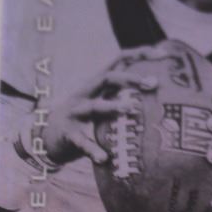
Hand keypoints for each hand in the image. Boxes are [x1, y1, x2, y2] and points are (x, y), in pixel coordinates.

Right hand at [31, 44, 174, 166]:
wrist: (47, 135)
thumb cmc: (85, 118)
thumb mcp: (103, 102)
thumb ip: (124, 96)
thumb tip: (158, 94)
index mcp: (98, 84)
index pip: (119, 61)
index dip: (140, 55)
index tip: (163, 53)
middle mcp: (86, 93)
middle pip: (108, 78)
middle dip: (131, 79)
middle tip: (153, 83)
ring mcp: (76, 112)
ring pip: (95, 106)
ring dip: (114, 106)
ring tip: (132, 109)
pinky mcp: (68, 133)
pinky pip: (81, 141)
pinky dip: (92, 149)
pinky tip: (103, 158)